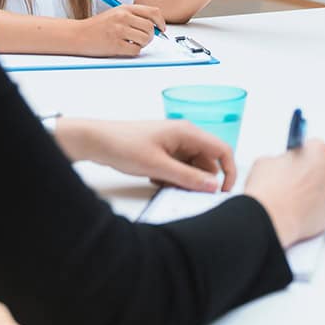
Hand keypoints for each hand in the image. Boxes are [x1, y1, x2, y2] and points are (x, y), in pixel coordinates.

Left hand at [56, 119, 235, 191]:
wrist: (96, 141)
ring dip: (182, 179)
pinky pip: (179, 168)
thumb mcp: (157, 166)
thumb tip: (213, 186)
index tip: (222, 192)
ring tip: (161, 181)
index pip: (222, 150)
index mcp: (188, 132)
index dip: (228, 172)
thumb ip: (187, 177)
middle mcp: (185, 135)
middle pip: (207, 162)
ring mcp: (174, 143)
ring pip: (192, 167)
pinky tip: (154, 177)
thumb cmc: (123, 145)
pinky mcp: (165, 151)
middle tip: (181, 189)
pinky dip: (171, 177)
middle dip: (198, 180)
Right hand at [73, 5, 166, 56]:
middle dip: (151, 36)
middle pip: (150, 27)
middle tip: (143, 39)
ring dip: (142, 44)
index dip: (161, 21)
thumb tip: (156, 26)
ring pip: (145, 39)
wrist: (78, 35)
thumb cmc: (98, 26)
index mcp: (125, 8)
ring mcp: (119, 31)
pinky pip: (136, 50)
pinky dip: (134, 51)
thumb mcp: (116, 13)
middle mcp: (123, 17)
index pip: (153, 12)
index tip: (161, 28)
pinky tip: (125, 48)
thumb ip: (135, 17)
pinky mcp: (115, 44)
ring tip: (132, 43)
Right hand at [244, 139, 324, 247]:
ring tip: (296, 200)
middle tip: (295, 182)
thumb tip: (283, 165)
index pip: (313, 147)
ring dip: (316, 190)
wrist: (271, 219)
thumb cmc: (268, 189)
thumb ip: (281, 160)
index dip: (301, 156)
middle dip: (312, 172)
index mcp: (319, 149)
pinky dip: (318, 207)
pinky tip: (301, 211)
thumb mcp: (266, 162)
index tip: (295, 163)